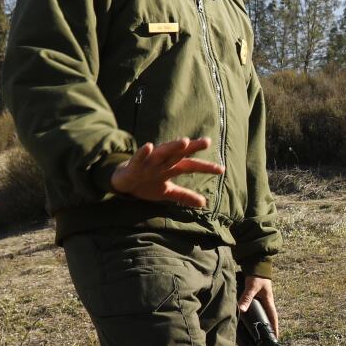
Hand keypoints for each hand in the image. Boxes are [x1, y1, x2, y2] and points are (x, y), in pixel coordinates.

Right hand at [109, 137, 223, 208]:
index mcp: (171, 167)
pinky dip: (143, 152)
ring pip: (162, 152)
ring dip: (172, 146)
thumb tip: (204, 203)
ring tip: (184, 141)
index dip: (205, 167)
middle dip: (192, 147)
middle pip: (179, 153)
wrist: (123, 183)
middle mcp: (162, 161)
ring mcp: (149, 162)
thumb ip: (184, 196)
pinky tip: (148, 146)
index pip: (191, 165)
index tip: (221, 170)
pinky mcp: (134, 165)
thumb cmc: (147, 183)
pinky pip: (138, 158)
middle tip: (207, 141)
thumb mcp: (167, 192)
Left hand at [239, 275, 277, 338]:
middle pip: (268, 319)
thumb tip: (241, 310)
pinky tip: (249, 323)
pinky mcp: (256, 299)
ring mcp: (262, 301)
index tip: (275, 339)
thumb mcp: (252, 287)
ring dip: (260, 324)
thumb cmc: (257, 276)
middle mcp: (266, 303)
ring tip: (257, 336)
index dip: (275, 329)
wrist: (257, 265)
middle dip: (267, 330)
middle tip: (265, 342)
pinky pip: (256, 311)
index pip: (273, 318)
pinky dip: (254, 318)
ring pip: (262, 316)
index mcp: (269, 302)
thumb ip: (246, 298)